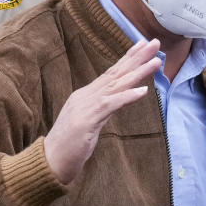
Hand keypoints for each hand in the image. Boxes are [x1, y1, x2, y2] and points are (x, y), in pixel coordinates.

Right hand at [44, 39, 159, 183]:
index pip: (111, 73)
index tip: (143, 45)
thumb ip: (103, 109)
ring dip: (138, 72)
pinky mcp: (86, 121)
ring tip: (156, 61)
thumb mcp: (90, 122)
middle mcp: (86, 95)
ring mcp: (86, 106)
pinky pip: (110, 105)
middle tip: (155, 42)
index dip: (128, 58)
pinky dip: (127, 97)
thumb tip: (118, 101)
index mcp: (87, 95)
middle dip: (137, 57)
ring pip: (117, 85)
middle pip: (116, 73)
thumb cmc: (69, 145)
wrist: (48, 162)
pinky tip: (143, 91)